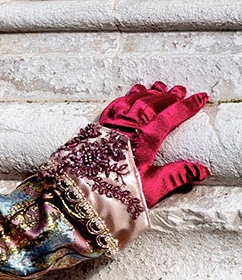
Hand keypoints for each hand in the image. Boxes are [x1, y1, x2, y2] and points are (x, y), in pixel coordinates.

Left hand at [98, 82, 210, 206]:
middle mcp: (127, 128)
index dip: (187, 107)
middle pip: (152, 104)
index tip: (200, 97)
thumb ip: (176, 176)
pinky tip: (133, 92)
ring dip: (148, 93)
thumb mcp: (150, 188)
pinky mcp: (97, 127)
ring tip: (160, 86)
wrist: (78, 192)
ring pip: (133, 101)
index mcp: (144, 141)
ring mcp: (111, 125)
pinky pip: (115, 105)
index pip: (170, 117)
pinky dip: (127, 96)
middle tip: (182, 89)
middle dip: (168, 96)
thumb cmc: (115, 193)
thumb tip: (201, 170)